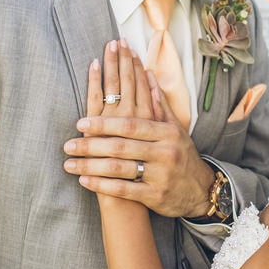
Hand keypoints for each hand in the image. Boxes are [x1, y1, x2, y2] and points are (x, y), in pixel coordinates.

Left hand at [64, 40, 213, 217]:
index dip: (104, 123)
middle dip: (90, 145)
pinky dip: (101, 185)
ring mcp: (159, 175)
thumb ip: (158, 102)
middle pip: (120, 146)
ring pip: (119, 168)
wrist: (201, 190)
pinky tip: (84, 181)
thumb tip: (147, 72)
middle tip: (67, 145)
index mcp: (166, 132)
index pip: (130, 125)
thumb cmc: (182, 155)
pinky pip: (124, 190)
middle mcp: (163, 152)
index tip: (80, 123)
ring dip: (90, 166)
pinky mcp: (155, 196)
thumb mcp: (175, 128)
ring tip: (69, 163)